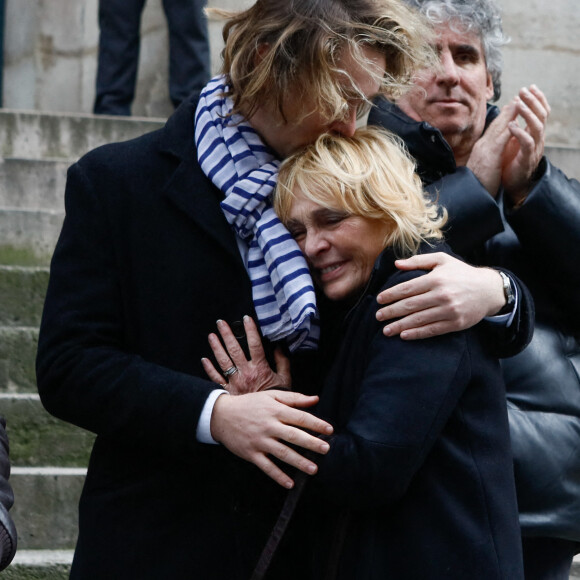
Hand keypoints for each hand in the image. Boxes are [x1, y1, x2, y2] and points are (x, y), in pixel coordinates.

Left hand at [201, 316, 290, 394]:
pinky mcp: (228, 391)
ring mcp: (235, 382)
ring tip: (211, 335)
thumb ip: (282, 362)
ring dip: (216, 347)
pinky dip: (209, 369)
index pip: (255, 344)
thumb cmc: (277, 399)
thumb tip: (279, 347)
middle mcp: (245, 373)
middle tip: (221, 322)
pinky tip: (204, 359)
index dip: (251, 330)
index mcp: (260, 368)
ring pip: (223, 361)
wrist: (267, 420)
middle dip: (227, 334)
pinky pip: (216, 379)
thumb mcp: (285, 380)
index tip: (246, 319)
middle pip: (234, 350)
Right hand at [210, 390, 332, 487]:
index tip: (329, 430)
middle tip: (326, 449)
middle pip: (293, 435)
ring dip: (299, 462)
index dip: (316, 424)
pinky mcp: (251, 453)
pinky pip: (266, 467)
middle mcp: (269, 426)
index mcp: (275, 410)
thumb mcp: (271, 396)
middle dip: (311, 443)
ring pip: (282, 453)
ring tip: (314, 469)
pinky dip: (278, 476)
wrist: (221, 415)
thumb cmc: (250, 404)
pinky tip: (290, 483)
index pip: (300, 417)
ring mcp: (260, 441)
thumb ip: (294, 398)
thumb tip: (315, 399)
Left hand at [375, 253, 504, 338]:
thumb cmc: (461, 273)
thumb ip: (418, 261)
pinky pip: (432, 330)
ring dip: (400, 326)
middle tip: (378, 316)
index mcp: (436, 279)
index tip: (379, 300)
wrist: (489, 290)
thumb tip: (397, 263)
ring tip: (386, 330)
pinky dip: (417, 334)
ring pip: (419, 319)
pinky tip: (404, 335)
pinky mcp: (456, 323)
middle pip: (410, 305)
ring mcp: (449, 310)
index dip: (391, 295)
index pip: (407, 288)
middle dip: (391, 312)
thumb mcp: (442, 260)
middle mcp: (442, 295)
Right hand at [466, 99, 517, 196]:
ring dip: (509, 114)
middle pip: (495, 126)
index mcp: (479, 150)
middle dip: (506, 112)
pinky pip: (501, 139)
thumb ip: (483, 160)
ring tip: (518, 103)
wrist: (468, 195)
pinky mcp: (490, 156)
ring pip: (498, 128)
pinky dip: (509, 128)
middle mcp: (481, 146)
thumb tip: (487, 157)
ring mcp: (484, 150)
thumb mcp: (479, 169)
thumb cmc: (474, 186)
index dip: (501, 120)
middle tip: (516, 100)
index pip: (492, 132)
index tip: (508, 110)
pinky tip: (516, 120)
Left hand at [501, 85, 549, 203]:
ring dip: (528, 114)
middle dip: (533, 102)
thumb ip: (515, 124)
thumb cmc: (511, 162)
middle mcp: (538, 140)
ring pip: (537, 128)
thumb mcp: (513, 140)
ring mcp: (534, 149)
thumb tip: (511, 105)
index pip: (541, 112)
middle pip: (541, 116)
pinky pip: (527, 144)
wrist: (512, 185)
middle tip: (524, 90)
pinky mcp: (526, 159)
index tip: (530, 87)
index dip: (537, 99)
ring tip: (518, 103)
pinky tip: (511, 126)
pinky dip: (520, 133)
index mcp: (534, 134)